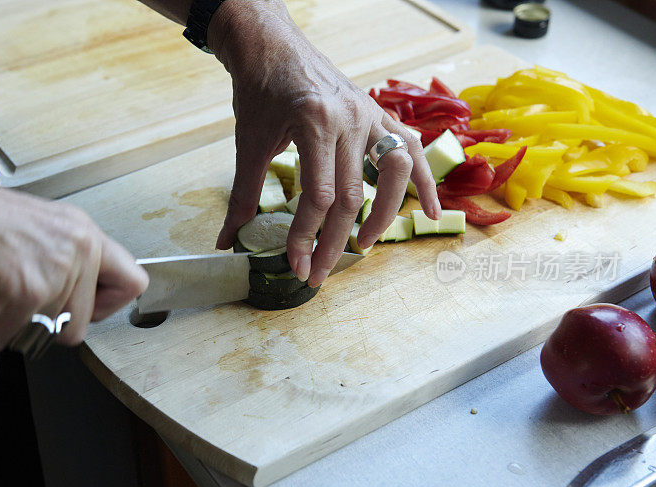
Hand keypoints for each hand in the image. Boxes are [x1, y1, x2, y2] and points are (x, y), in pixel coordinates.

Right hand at [0, 159, 147, 351]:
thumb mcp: (44, 227)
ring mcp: (56, 274)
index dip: (108, 306)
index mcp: (85, 236)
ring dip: (10, 329)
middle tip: (19, 310)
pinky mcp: (26, 295)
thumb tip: (73, 297)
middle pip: (81, 325)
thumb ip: (67, 259)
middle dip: (45, 325)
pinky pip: (6, 339)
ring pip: (44, 336)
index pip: (132, 282)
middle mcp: (79, 253)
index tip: (88, 309)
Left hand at [209, 0, 440, 286]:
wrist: (272, 44)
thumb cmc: (259, 90)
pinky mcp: (378, 115)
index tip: (295, 264)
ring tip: (362, 245)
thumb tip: (227, 240)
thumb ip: (243, 194)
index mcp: (316, 123)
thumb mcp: (248, 142)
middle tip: (319, 273)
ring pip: (393, 175)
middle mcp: (351, 119)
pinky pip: (409, 150)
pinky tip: (428, 212)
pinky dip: (423, 182)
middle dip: (335, 242)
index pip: (318, 197)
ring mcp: (370, 116)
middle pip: (353, 196)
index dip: (306, 237)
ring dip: (381, 217)